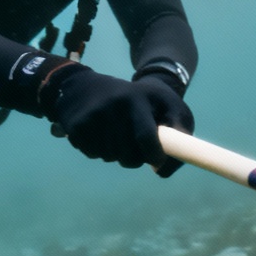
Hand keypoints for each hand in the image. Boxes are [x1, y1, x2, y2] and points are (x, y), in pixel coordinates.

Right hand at [50, 67, 193, 174]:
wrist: (89, 85)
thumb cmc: (140, 101)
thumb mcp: (166, 106)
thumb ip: (178, 135)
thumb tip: (161, 170)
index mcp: (138, 98)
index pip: (146, 136)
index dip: (153, 155)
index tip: (157, 162)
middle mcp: (114, 104)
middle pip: (127, 153)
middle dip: (135, 159)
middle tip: (137, 149)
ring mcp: (93, 114)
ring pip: (110, 156)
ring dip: (116, 155)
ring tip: (118, 136)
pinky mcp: (76, 125)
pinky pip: (92, 154)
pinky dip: (98, 151)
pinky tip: (100, 134)